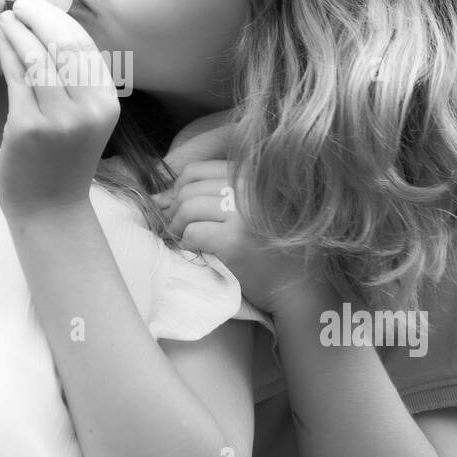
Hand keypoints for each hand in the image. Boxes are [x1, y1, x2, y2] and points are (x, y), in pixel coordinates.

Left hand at [0, 0, 119, 217]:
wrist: (49, 207)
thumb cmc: (63, 158)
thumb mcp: (83, 116)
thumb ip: (74, 79)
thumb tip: (50, 25)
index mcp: (106, 103)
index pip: (84, 47)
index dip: (60, 19)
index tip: (40, 4)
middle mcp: (88, 109)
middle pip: (62, 45)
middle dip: (38, 17)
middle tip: (18, 4)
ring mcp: (58, 119)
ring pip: (36, 58)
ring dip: (18, 31)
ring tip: (5, 18)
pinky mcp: (27, 127)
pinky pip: (16, 78)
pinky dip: (6, 53)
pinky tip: (0, 41)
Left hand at [156, 145, 316, 314]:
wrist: (298, 285)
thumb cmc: (270, 246)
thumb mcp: (248, 207)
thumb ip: (212, 195)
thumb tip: (158, 196)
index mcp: (252, 174)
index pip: (196, 171)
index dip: (178, 190)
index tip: (176, 208)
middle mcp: (249, 187)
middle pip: (188, 188)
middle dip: (173, 209)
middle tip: (175, 228)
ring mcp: (243, 213)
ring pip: (187, 208)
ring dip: (176, 226)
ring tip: (182, 239)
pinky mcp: (234, 240)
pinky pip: (192, 232)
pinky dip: (186, 243)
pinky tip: (196, 251)